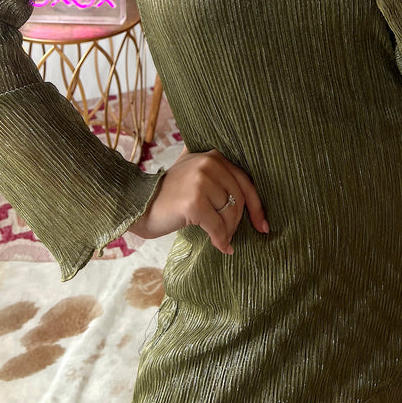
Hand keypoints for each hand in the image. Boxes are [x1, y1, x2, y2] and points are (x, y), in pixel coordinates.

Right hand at [129, 147, 268, 254]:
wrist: (138, 204)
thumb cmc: (168, 193)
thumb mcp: (191, 169)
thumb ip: (214, 169)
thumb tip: (250, 188)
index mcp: (213, 155)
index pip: (245, 181)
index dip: (257, 205)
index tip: (263, 224)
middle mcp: (209, 163)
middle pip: (239, 198)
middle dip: (239, 222)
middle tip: (232, 236)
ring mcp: (201, 182)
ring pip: (229, 214)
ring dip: (228, 232)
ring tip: (222, 240)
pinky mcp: (194, 202)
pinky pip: (217, 226)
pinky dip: (221, 240)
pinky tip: (221, 247)